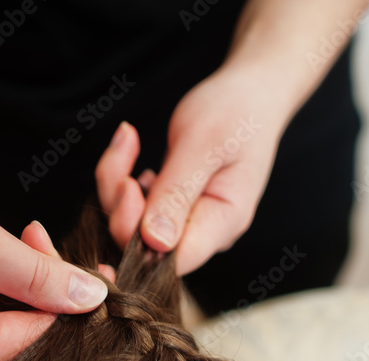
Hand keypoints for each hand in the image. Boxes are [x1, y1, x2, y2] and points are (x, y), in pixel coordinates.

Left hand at [97, 64, 290, 274]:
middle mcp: (206, 231)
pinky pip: (135, 207)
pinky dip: (123, 177)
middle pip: (145, 245)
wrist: (250, 93)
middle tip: (122, 152)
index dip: (137, 238)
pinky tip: (130, 146)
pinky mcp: (172, 209)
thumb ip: (177, 194)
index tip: (126, 186)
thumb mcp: (203, 145)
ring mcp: (188, 221)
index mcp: (223, 223)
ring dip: (117, 182)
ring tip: (127, 139)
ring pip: (133, 225)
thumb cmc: (235, 111)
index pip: (173, 260)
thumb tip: (154, 241)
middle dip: (120, 201)